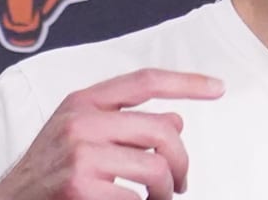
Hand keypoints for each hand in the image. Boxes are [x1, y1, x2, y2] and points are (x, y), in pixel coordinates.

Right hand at [0, 68, 224, 199]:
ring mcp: (79, 155)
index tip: (219, 87)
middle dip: (181, 162)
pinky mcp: (79, 188)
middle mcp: (81, 122)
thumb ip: (123, 123)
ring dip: (166, 192)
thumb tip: (176, 119)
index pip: (145, 80)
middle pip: (161, 131)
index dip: (187, 81)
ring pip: (155, 168)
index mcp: (83, 101)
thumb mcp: (79, 135)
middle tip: (180, 183)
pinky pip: (136, 199)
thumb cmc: (47, 172)